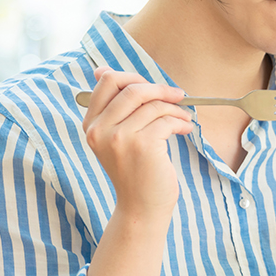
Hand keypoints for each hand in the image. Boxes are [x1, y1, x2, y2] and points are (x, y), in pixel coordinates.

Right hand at [81, 67, 193, 223]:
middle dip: (160, 89)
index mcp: (91, 124)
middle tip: (177, 96)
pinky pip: (166, 120)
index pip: (107, 81)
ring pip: (153, 105)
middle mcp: (99, 129)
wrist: (142, 206)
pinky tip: (185, 130)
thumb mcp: (115, 137)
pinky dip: (180, 122)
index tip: (152, 88)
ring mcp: (119, 137)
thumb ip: (113, 106)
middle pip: (133, 88)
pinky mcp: (141, 145)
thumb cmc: (135, 170)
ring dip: (176, 109)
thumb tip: (102, 69)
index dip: (134, 78)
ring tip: (184, 119)